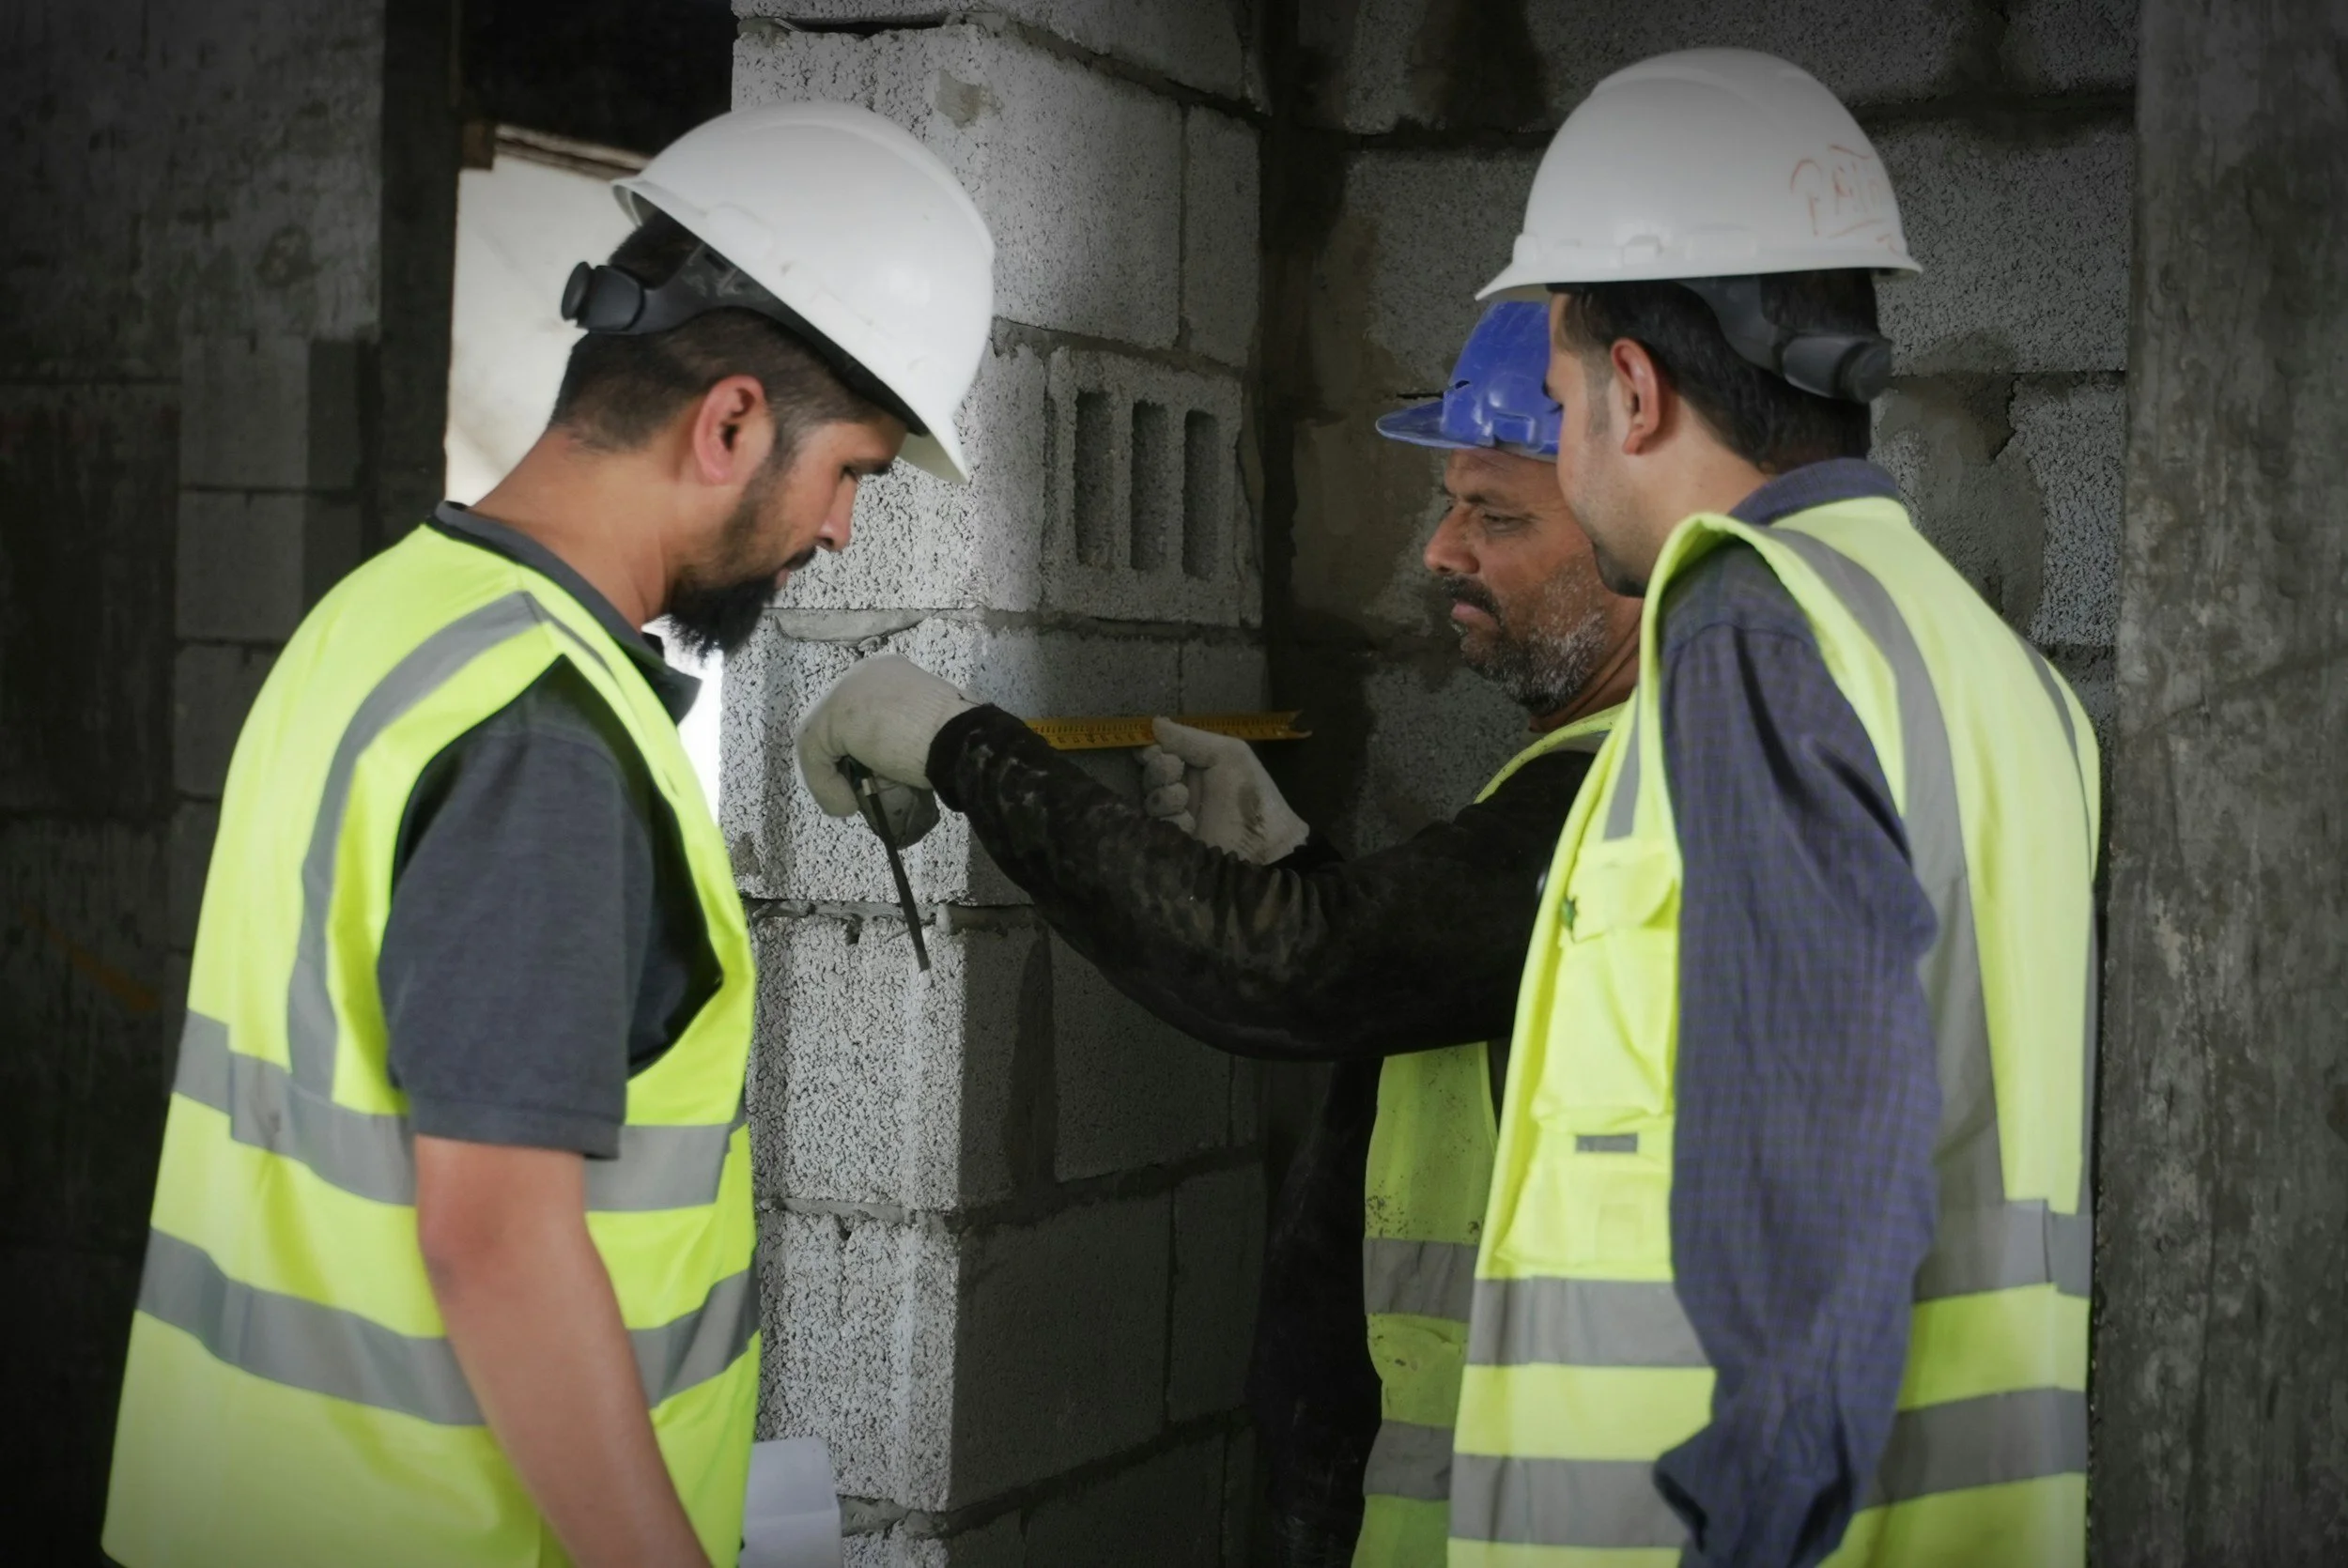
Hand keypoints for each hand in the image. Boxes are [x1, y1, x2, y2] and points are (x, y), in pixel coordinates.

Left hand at [797, 654, 975, 820]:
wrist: (963, 741)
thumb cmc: (956, 740)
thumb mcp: (925, 731)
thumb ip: (900, 735)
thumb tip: (881, 766)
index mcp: (890, 673)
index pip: (859, 713)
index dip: (859, 749)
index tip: (875, 778)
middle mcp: (865, 672)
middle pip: (836, 724)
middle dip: (842, 762)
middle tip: (862, 791)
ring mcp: (848, 690)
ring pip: (821, 740)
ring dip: (832, 779)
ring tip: (853, 802)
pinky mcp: (836, 715)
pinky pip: (816, 755)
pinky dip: (825, 785)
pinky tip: (848, 804)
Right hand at [1138, 717, 1309, 864]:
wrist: (1263, 842)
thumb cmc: (1249, 793)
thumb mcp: (1228, 754)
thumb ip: (1190, 738)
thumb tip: (1154, 723)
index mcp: (1196, 766)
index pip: (1160, 751)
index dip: (1151, 748)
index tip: (1154, 747)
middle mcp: (1183, 788)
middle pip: (1150, 774)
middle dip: (1158, 769)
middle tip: (1173, 770)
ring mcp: (1177, 817)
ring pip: (1151, 800)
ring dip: (1164, 795)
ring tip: (1182, 800)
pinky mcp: (1174, 842)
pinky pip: (1157, 826)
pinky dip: (1171, 820)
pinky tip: (1188, 823)